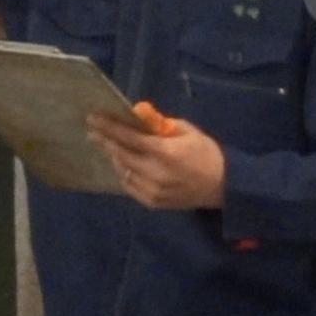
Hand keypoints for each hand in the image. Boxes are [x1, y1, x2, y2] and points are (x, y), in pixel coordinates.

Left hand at [87, 113, 226, 209]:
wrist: (223, 186)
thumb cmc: (205, 152)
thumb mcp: (186, 130)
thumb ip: (160, 123)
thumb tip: (137, 112)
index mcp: (165, 152)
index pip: (129, 137)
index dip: (109, 127)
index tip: (93, 118)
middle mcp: (155, 173)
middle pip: (121, 155)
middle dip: (105, 141)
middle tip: (92, 131)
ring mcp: (153, 190)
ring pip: (123, 171)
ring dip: (114, 157)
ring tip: (108, 146)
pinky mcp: (152, 202)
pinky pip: (129, 186)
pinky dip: (123, 173)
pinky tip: (122, 164)